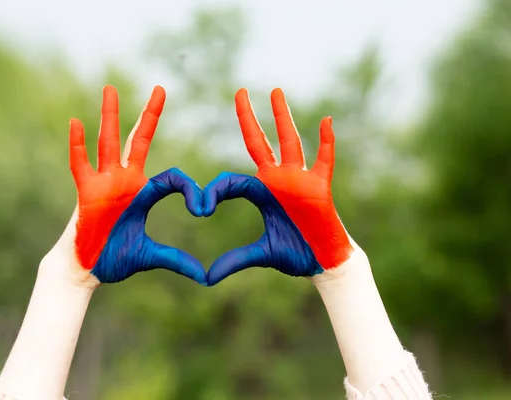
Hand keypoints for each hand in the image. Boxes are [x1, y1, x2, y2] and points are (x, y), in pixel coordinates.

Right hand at [68, 85, 205, 285]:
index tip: (202, 208)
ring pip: (109, 143)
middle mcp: (125, 181)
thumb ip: (176, 260)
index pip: (172, 177)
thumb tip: (204, 276)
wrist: (86, 270)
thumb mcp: (151, 256)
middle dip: (150, 115)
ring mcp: (104, 184)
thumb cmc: (115, 258)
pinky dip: (78, 145)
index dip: (189, 189)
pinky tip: (77, 121)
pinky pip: (80, 165)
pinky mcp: (86, 193)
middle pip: (140, 140)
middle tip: (160, 88)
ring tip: (111, 89)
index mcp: (143, 192)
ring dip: (110, 116)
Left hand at [203, 88, 353, 284]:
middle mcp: (278, 179)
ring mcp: (300, 180)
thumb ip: (234, 260)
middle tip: (239, 91)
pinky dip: (326, 142)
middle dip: (249, 118)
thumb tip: (206, 277)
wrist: (322, 262)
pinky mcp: (320, 187)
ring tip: (274, 91)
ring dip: (283, 117)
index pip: (233, 179)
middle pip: (261, 142)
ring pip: (290, 142)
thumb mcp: (260, 254)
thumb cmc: (294, 254)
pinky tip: (325, 120)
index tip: (200, 208)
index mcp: (261, 191)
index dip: (216, 192)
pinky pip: (324, 160)